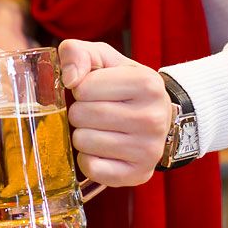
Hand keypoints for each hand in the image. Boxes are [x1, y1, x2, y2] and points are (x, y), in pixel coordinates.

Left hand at [58, 39, 174, 187]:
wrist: (157, 116)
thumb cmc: (122, 84)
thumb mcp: (104, 59)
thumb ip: (78, 53)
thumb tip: (70, 79)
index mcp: (147, 83)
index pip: (84, 88)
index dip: (81, 88)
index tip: (95, 90)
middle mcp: (153, 118)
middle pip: (82, 115)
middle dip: (79, 112)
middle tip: (94, 111)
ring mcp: (149, 150)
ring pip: (83, 142)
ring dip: (82, 135)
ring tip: (100, 129)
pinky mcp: (140, 174)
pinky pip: (92, 168)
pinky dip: (88, 159)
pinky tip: (102, 150)